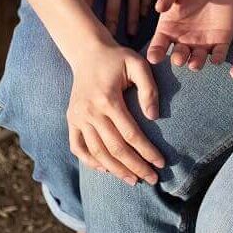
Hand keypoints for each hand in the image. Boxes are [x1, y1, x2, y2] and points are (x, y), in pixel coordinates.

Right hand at [67, 41, 163, 185]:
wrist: (87, 52)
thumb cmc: (118, 58)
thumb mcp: (138, 64)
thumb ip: (149, 89)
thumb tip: (154, 117)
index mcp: (107, 100)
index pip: (131, 134)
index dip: (147, 151)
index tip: (161, 163)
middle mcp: (89, 112)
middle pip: (114, 148)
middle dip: (135, 166)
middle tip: (152, 179)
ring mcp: (77, 117)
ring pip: (96, 152)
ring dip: (115, 169)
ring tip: (133, 180)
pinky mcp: (71, 119)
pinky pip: (77, 147)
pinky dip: (90, 162)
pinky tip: (106, 170)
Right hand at [148, 0, 232, 68]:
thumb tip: (159, 8)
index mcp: (169, 29)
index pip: (159, 45)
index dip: (155, 53)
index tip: (154, 57)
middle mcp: (184, 40)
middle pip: (179, 56)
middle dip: (178, 59)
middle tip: (179, 58)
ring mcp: (203, 42)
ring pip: (197, 59)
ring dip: (196, 64)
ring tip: (194, 64)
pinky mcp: (221, 40)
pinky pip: (219, 54)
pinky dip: (217, 58)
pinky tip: (216, 59)